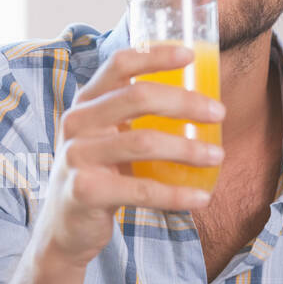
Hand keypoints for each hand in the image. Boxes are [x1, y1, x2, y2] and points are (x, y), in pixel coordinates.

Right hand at [34, 43, 225, 267]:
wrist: (64, 227)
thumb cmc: (97, 175)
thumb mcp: (104, 138)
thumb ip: (131, 118)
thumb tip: (197, 102)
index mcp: (86, 103)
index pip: (119, 64)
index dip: (155, 56)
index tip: (190, 55)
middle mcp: (76, 123)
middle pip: (138, 97)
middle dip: (185, 102)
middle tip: (218, 114)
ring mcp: (77, 156)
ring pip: (143, 142)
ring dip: (188, 149)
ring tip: (217, 156)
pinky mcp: (85, 191)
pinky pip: (141, 190)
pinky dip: (177, 194)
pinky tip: (201, 197)